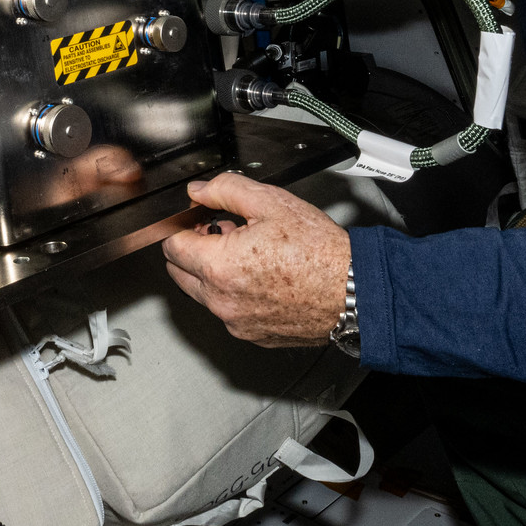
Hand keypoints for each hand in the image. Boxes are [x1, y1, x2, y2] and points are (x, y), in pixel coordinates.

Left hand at [161, 172, 351, 346]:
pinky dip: (232, 293)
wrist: (354, 291)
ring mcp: (235, 322)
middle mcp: (221, 300)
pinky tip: (259, 276)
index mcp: (219, 267)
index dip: (183, 225)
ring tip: (246, 253)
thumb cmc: (319, 252)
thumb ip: (225, 190)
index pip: (171, 245)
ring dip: (212, 272)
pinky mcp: (251, 335)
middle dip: (193, 249)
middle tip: (221, 232)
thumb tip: (199, 190)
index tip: (196, 218)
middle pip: (179, 271)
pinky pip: (227, 311)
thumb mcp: (271, 202)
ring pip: (202, 293)